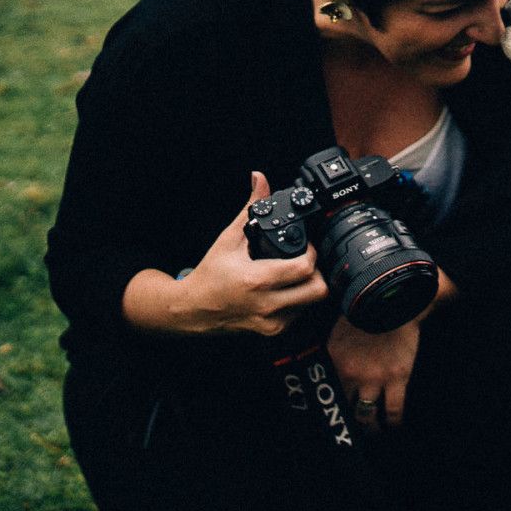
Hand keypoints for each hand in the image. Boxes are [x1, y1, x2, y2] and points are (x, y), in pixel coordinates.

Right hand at [123, 172, 329, 335]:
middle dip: (318, 271)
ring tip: (293, 274)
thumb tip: (260, 179)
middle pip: (318, 290)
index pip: (305, 267)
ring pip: (312, 303)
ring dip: (308, 286)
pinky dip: (298, 300)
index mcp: (258, 280)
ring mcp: (272, 321)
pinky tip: (283, 289)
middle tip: (305, 260)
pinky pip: (299, 314)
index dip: (310, 252)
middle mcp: (268, 304)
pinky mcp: (273, 331)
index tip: (303, 245)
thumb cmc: (210, 275)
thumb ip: (249, 208)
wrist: (192, 309)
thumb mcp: (228, 239)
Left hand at [324, 267, 456, 426]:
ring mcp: (375, 379)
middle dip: (347, 422)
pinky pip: (394, 410)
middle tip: (351, 428)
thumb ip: (332, 352)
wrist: (397, 300)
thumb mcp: (339, 330)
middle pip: (344, 409)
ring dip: (369, 428)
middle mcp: (351, 374)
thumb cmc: (368, 310)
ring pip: (367, 417)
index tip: (329, 416)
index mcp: (334, 361)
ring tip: (373, 431)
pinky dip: (394, 422)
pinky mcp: (397, 378)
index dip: (327, 407)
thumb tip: (324, 365)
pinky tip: (394, 426)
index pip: (325, 392)